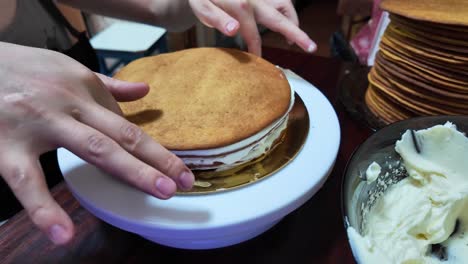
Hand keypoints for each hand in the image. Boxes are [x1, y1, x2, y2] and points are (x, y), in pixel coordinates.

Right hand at [0, 42, 194, 244]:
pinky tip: (63, 233)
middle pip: (122, 134)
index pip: (126, 124)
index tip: (179, 168)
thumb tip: (144, 90)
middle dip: (157, 159)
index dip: (154, 148)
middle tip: (184, 181)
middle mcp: (71, 104)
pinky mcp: (8, 146)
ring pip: (92, 149)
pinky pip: (28, 180)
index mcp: (85, 88)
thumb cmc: (25, 68)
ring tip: (159, 193)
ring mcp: (42, 124)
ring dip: (130, 171)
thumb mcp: (70, 68)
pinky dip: (44, 208)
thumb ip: (109, 83)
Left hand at [188, 0, 315, 55]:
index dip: (256, 49)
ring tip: (293, 39)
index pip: (253, 33)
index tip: (258, 61)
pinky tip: (282, 23)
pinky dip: (285, 13)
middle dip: (298, 33)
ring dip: (292, 21)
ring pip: (285, 5)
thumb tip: (235, 30)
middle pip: (282, 16)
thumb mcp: (202, 7)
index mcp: (240, 4)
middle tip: (311, 48)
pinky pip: (279, 2)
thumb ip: (217, 19)